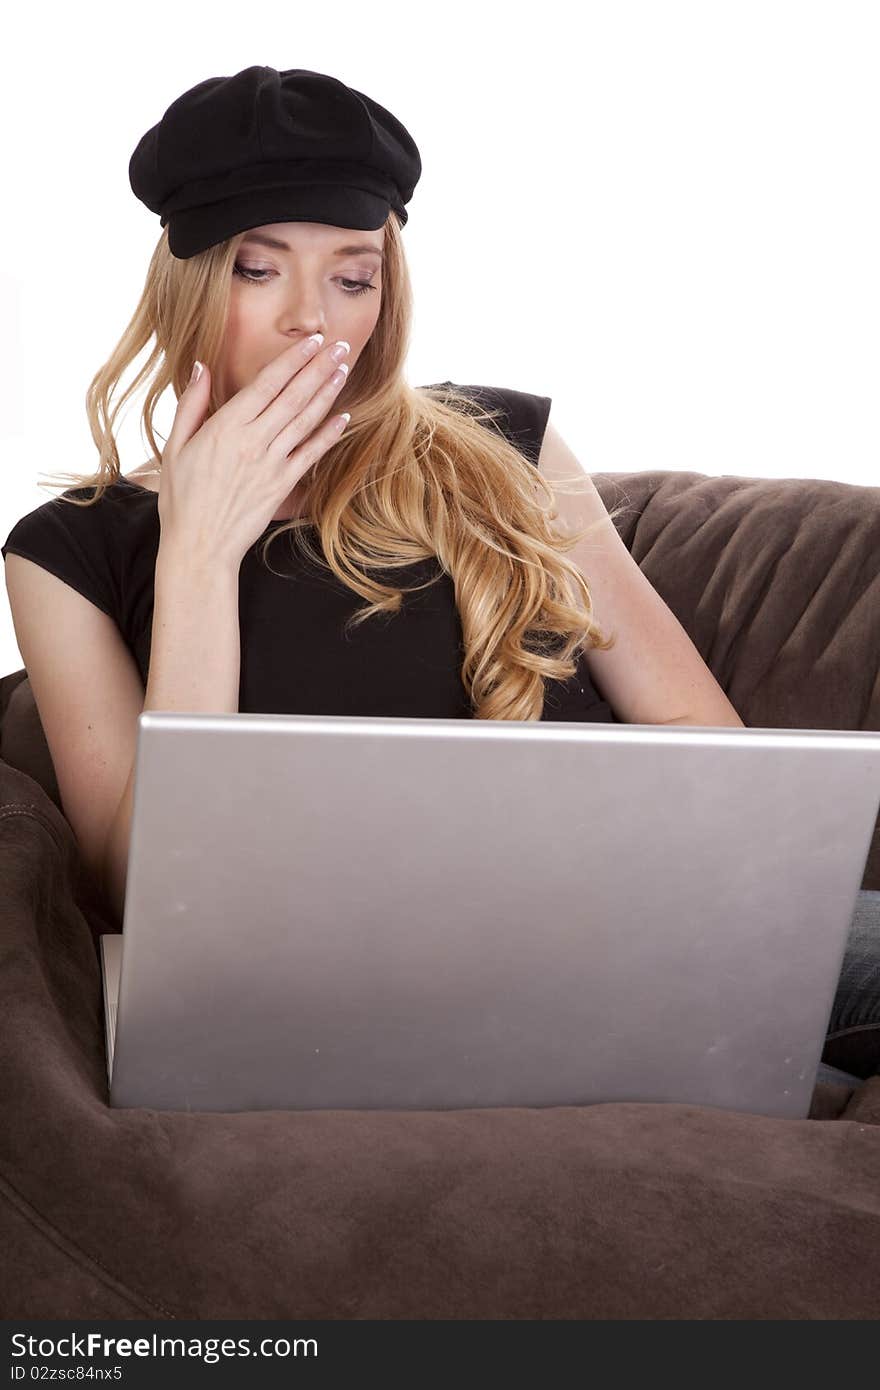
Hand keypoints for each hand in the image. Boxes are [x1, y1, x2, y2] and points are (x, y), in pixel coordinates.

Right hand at [156, 335, 351, 566]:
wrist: (199, 545)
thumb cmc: (182, 497)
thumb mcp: (175, 446)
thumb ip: (191, 404)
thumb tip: (201, 365)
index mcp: (226, 426)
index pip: (267, 383)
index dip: (293, 359)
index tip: (311, 341)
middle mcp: (253, 441)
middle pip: (293, 396)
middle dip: (319, 367)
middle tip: (340, 345)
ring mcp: (271, 464)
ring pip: (306, 420)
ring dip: (328, 393)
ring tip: (344, 370)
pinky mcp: (282, 486)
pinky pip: (310, 455)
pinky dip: (328, 435)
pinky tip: (343, 418)